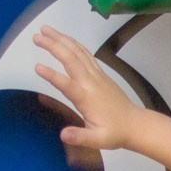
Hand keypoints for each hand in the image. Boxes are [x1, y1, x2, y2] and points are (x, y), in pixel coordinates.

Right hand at [33, 26, 140, 150]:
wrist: (135, 125)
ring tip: (45, 30)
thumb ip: (80, 137)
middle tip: (36, 36)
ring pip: (78, 52)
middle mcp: (91, 82)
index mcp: (87, 98)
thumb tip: (62, 135)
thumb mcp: (98, 140)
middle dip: (53, 45)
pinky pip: (85, 54)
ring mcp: (97, 75)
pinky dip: (73, 43)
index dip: (52, 76)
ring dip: (61, 39)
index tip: (37, 67)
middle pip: (71, 59)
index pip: (67, 85)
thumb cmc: (115, 133)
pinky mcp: (100, 73)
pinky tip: (64, 38)